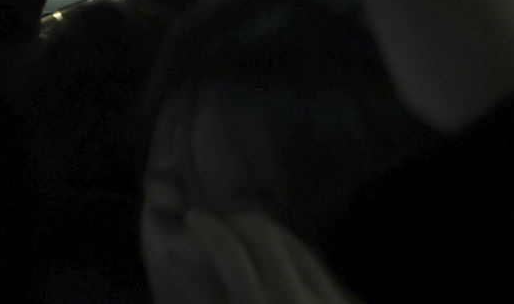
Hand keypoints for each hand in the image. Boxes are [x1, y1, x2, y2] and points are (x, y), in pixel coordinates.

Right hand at [148, 211, 362, 303]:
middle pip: (260, 233)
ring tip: (240, 240)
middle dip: (233, 222)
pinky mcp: (337, 301)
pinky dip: (283, 247)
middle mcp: (290, 298)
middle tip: (215, 228)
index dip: (206, 228)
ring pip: (287, 240)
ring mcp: (320, 298)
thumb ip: (203, 293)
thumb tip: (176, 254)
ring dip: (258, 232)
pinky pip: (308, 258)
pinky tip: (271, 258)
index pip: (229, 251)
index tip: (191, 219)